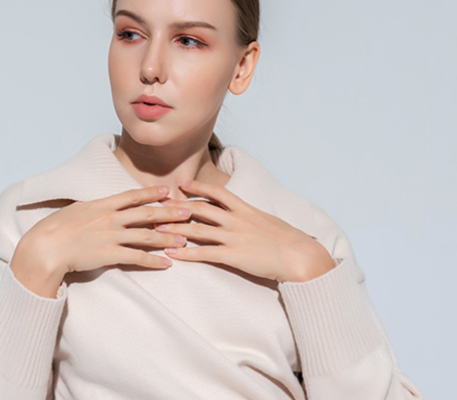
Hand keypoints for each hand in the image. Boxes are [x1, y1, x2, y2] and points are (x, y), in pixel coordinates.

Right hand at [10, 185, 192, 297]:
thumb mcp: (74, 210)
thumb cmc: (54, 228)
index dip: (151, 194)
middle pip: (146, 214)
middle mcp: (110, 218)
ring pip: (147, 235)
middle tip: (188, 211)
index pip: (131, 196)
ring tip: (184, 239)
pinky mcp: (110, 255)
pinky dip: (154, 261)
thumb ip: (91, 209)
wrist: (45, 247)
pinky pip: (137, 257)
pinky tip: (166, 264)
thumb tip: (99, 207)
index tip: (167, 191)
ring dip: (167, 238)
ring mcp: (111, 236)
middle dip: (169, 212)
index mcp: (101, 205)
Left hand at [155, 180, 334, 282]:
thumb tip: (242, 215)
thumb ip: (251, 217)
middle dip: (177, 207)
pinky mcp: (233, 255)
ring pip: (197, 230)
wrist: (300, 256)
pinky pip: (204, 253)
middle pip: (200, 210)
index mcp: (245, 209)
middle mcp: (236, 219)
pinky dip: (185, 253)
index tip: (182, 185)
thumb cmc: (287, 240)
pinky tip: (171, 254)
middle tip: (157, 205)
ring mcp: (233, 237)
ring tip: (156, 228)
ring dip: (175, 229)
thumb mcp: (267, 221)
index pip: (217, 192)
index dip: (198, 188)